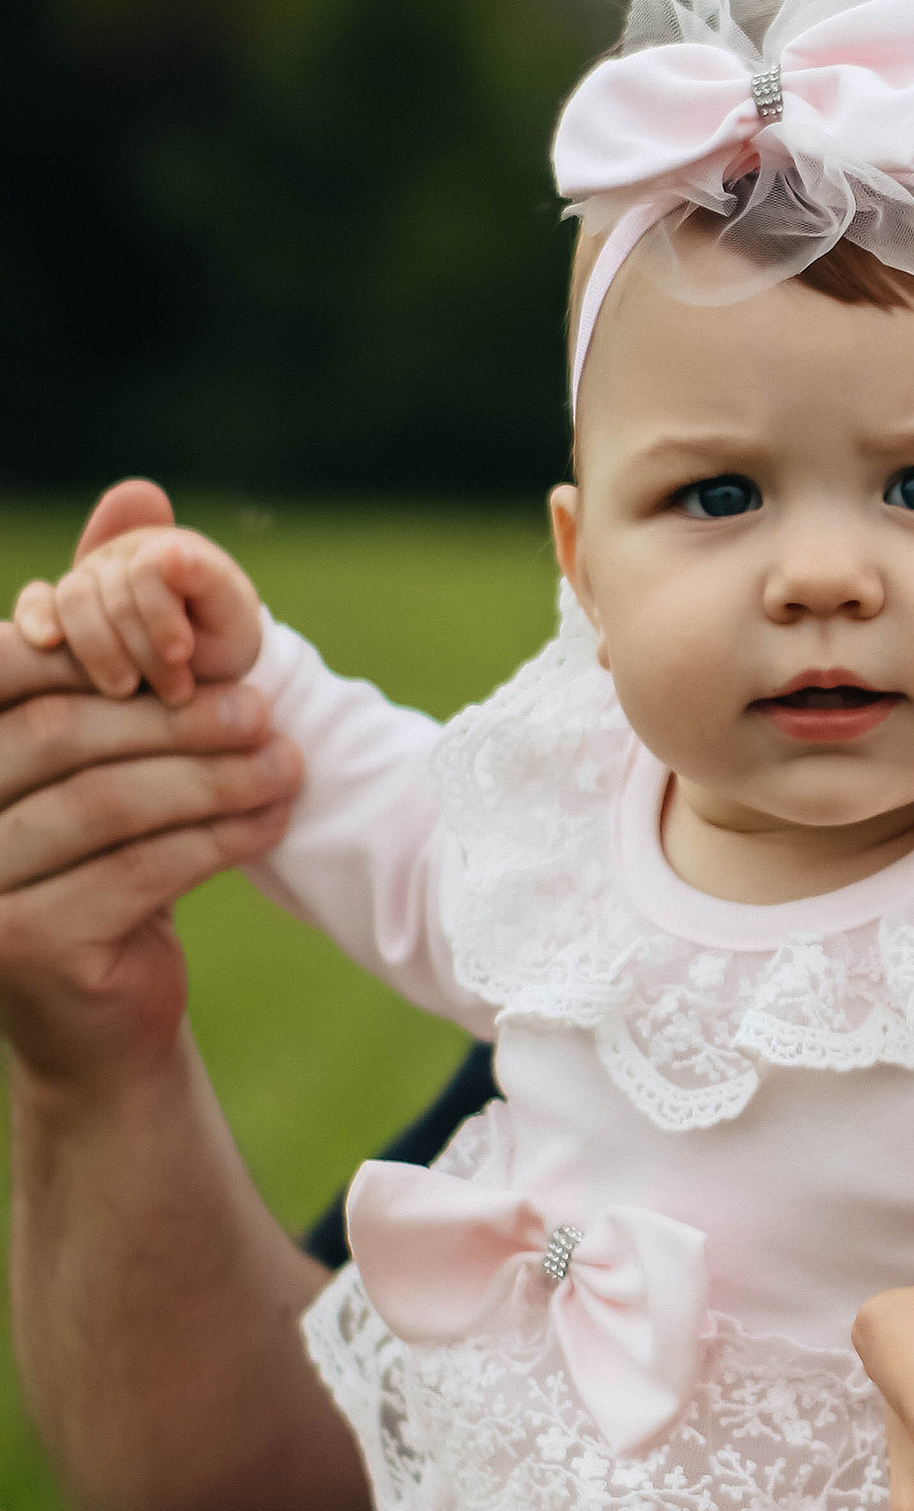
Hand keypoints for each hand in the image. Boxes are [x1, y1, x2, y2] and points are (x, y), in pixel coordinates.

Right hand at [0, 483, 299, 1090]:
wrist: (102, 1018)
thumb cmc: (103, 855)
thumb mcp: (105, 738)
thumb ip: (110, 622)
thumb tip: (142, 492)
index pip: (5, 673)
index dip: (100, 656)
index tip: (198, 659)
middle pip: (65, 737)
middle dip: (177, 718)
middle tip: (269, 711)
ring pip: (109, 804)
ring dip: (213, 776)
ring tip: (289, 763)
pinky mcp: (23, 948)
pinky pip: (142, 871)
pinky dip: (220, 837)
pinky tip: (273, 817)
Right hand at [16, 504, 264, 703]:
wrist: (204, 672)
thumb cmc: (221, 640)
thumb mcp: (230, 616)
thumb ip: (208, 579)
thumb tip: (171, 550)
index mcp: (167, 547)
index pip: (147, 569)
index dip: (160, 614)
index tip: (182, 654)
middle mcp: (123, 553)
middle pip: (111, 592)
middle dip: (141, 647)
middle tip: (175, 691)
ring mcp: (88, 576)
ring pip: (74, 599)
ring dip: (100, 649)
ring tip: (127, 690)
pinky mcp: (60, 606)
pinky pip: (37, 600)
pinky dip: (37, 616)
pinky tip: (49, 641)